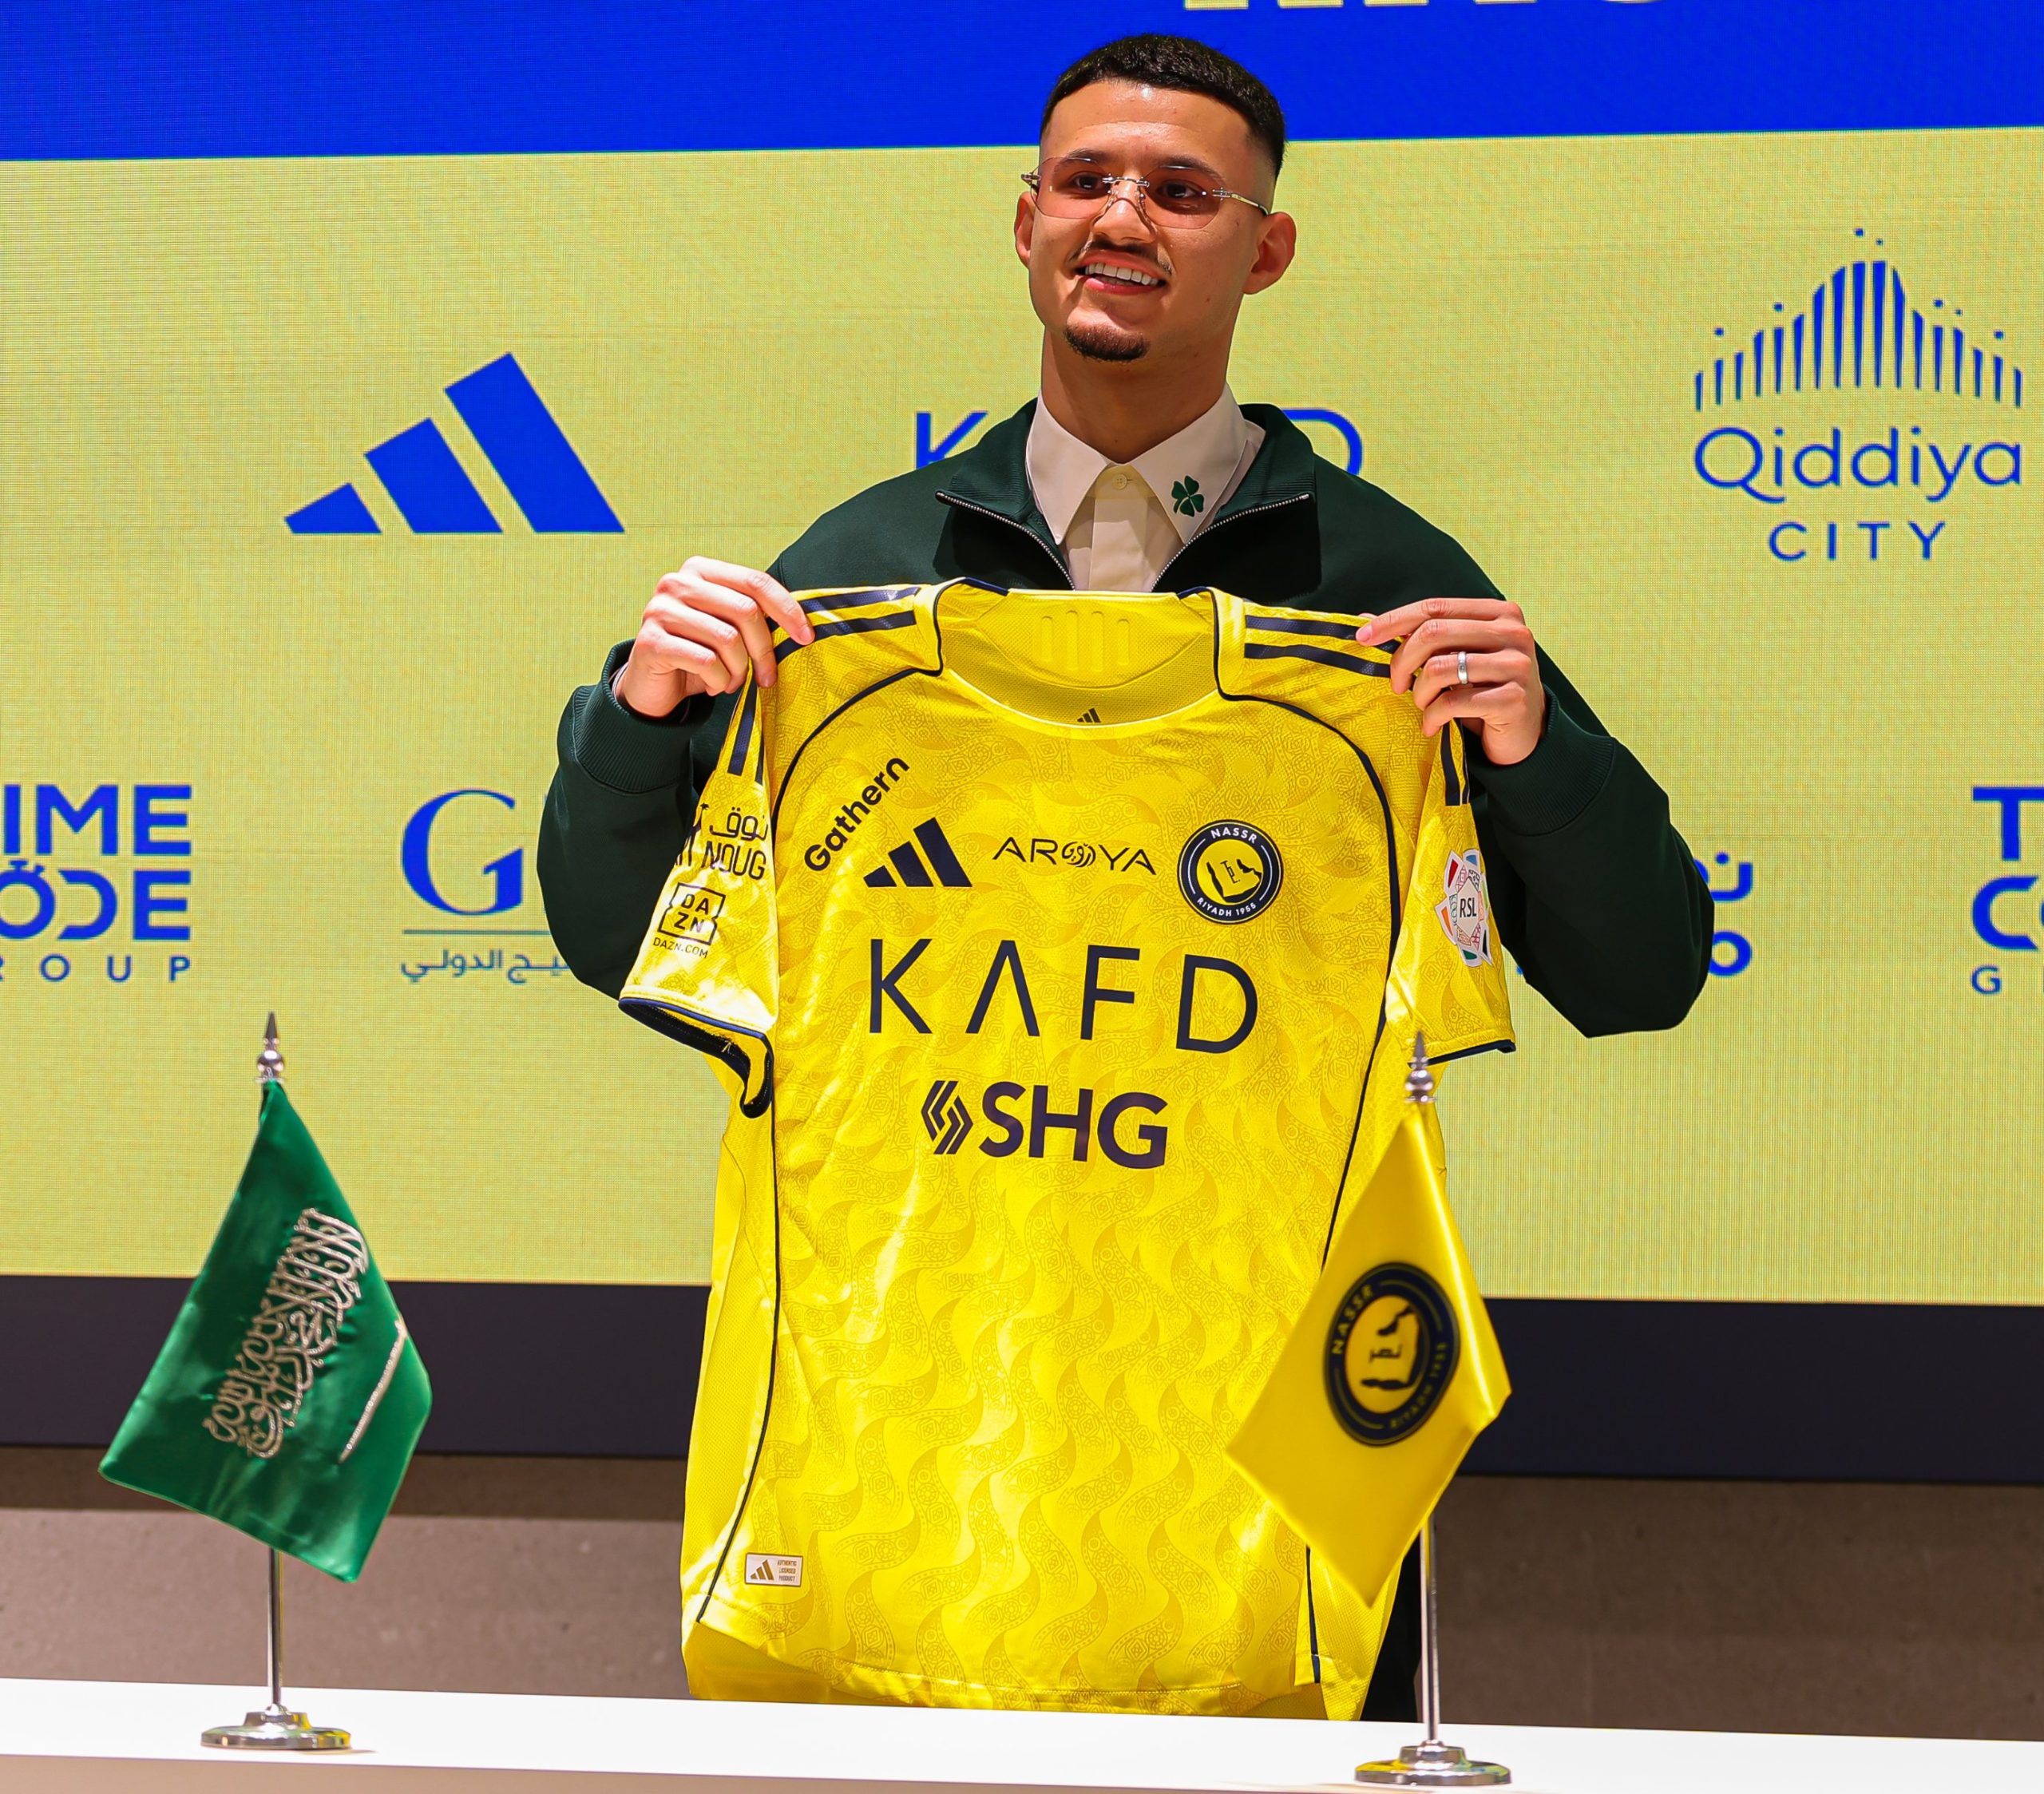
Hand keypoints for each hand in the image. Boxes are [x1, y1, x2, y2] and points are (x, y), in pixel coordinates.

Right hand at [615, 558, 814, 716]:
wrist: (652, 685)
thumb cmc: (698, 654)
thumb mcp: (728, 628)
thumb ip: (753, 616)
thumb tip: (801, 625)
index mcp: (701, 570)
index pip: (755, 582)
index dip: (786, 609)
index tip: (806, 637)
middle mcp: (677, 583)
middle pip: (745, 610)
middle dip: (764, 650)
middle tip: (767, 677)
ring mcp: (660, 610)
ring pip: (727, 639)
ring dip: (739, 670)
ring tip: (732, 681)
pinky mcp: (651, 642)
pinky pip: (706, 662)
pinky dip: (719, 681)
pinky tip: (713, 686)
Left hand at [1357, 598, 1546, 767]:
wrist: (1523, 734)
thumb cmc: (1482, 690)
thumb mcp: (1454, 658)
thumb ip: (1420, 636)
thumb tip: (1363, 619)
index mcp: (1499, 613)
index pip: (1435, 607)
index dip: (1394, 620)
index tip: (1362, 638)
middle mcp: (1513, 633)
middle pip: (1433, 634)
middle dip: (1402, 662)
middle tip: (1396, 685)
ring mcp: (1517, 665)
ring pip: (1439, 668)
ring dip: (1419, 693)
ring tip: (1423, 706)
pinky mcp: (1514, 699)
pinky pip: (1452, 702)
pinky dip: (1432, 717)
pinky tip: (1432, 725)